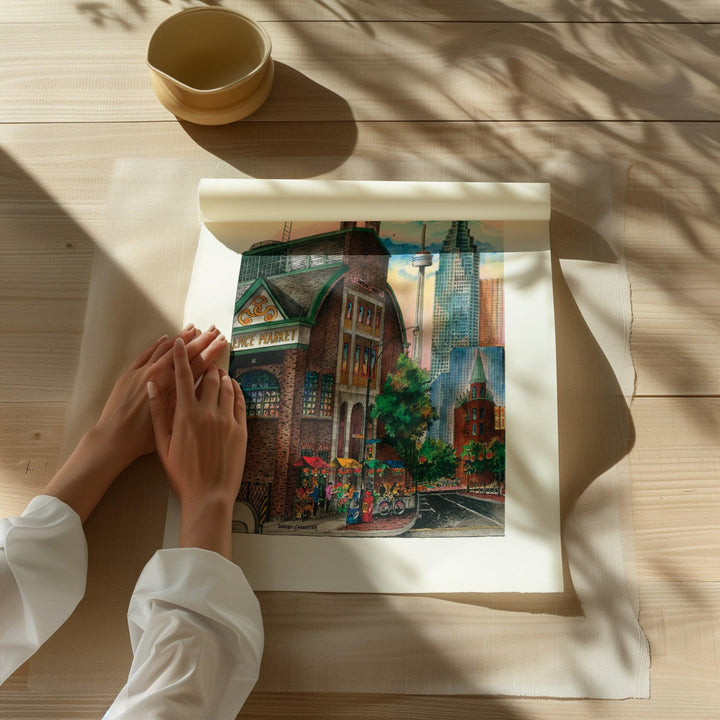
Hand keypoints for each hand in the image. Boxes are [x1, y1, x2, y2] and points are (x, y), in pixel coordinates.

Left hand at [96, 326, 226, 468]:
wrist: (114, 438)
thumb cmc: (144, 437)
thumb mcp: (173, 421)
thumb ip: (187, 400)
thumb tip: (202, 387)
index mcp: (172, 387)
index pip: (197, 363)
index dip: (211, 351)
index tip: (221, 341)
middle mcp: (158, 374)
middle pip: (184, 352)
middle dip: (201, 340)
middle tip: (214, 330)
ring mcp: (142, 371)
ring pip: (165, 348)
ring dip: (181, 337)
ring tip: (193, 328)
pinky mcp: (130, 374)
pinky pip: (146, 353)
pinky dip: (158, 344)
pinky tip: (166, 338)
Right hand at [148, 338, 246, 557]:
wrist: (209, 495)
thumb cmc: (182, 474)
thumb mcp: (163, 445)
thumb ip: (158, 413)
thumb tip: (152, 387)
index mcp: (186, 415)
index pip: (183, 377)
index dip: (181, 356)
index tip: (180, 341)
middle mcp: (208, 412)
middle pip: (209, 377)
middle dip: (205, 362)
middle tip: (205, 354)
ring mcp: (227, 420)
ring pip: (226, 386)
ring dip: (221, 375)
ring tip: (216, 370)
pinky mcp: (241, 429)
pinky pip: (239, 401)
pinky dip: (235, 389)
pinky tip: (232, 386)